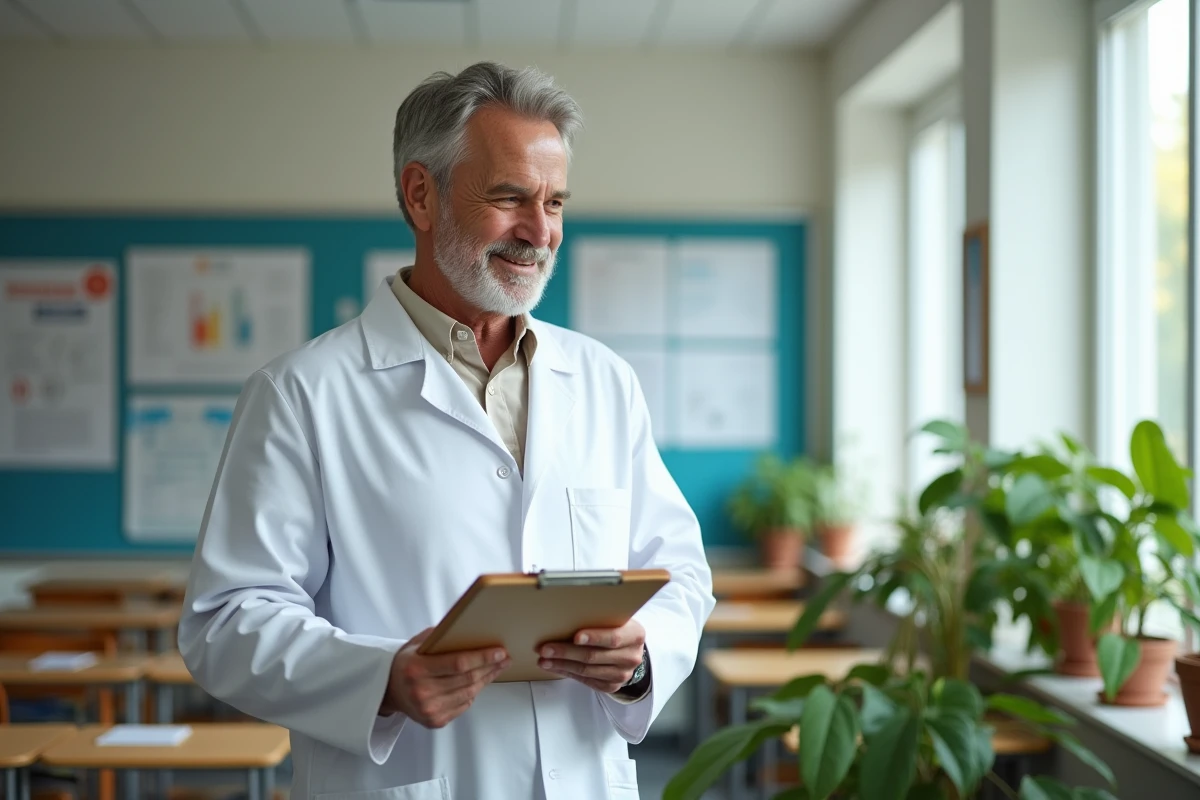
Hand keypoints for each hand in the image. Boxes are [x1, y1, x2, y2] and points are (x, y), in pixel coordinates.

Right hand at [381, 628, 509, 728]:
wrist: (388, 690)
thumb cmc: (406, 663)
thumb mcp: (416, 644)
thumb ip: (439, 637)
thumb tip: (469, 629)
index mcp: (417, 669)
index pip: (458, 663)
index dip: (482, 657)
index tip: (499, 652)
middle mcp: (422, 691)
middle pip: (467, 679)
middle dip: (490, 667)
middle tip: (504, 658)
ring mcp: (429, 709)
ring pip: (469, 693)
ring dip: (486, 679)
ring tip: (496, 668)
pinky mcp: (435, 721)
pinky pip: (464, 705)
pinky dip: (473, 693)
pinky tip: (478, 682)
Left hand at [536, 619, 645, 693]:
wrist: (630, 649)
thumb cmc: (617, 628)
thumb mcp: (616, 618)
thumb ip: (599, 617)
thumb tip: (567, 614)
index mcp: (635, 635)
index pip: (613, 638)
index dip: (594, 637)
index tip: (575, 636)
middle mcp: (631, 657)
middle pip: (594, 656)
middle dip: (566, 652)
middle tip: (546, 648)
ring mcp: (622, 674)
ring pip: (587, 670)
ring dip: (562, 665)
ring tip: (544, 659)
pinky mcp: (612, 686)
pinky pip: (586, 681)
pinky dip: (568, 673)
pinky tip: (555, 666)